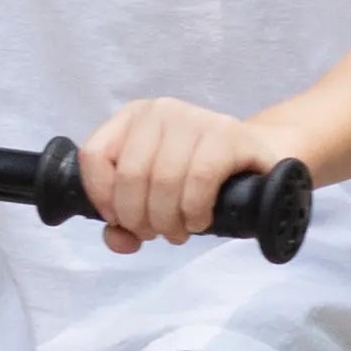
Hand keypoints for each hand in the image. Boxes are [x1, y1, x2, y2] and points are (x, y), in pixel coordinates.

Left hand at [77, 100, 273, 255]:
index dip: (102, 198)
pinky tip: (199, 220)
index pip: (94, 155)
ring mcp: (196, 117)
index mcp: (134, 117)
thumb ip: (125, 221)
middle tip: (156, 233)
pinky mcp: (228, 134)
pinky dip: (195, 210)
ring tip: (178, 232)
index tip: (120, 221)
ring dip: (168, 220)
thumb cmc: (198, 180)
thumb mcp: (154, 196)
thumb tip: (118, 240)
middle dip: (139, 218)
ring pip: (163, 179)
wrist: (255, 162)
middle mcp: (161, 110)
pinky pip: (199, 178)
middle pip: (129, 175)